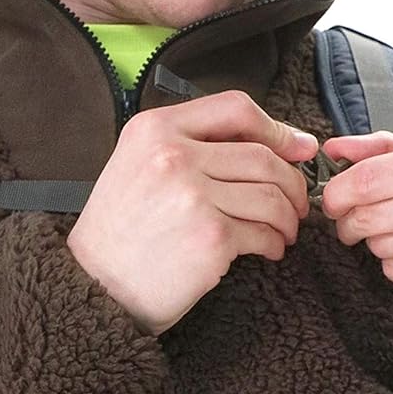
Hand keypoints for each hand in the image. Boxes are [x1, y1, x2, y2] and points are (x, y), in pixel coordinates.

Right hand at [66, 92, 319, 336]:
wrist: (94, 285)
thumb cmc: (121, 231)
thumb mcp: (138, 165)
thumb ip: (191, 145)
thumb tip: (276, 142)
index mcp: (155, 129)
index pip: (235, 108)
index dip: (277, 127)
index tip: (298, 148)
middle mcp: (174, 155)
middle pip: (262, 156)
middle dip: (292, 182)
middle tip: (297, 203)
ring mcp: (193, 196)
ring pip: (271, 195)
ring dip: (287, 217)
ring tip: (284, 231)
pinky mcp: (211, 237)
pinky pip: (264, 232)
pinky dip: (275, 243)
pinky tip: (269, 250)